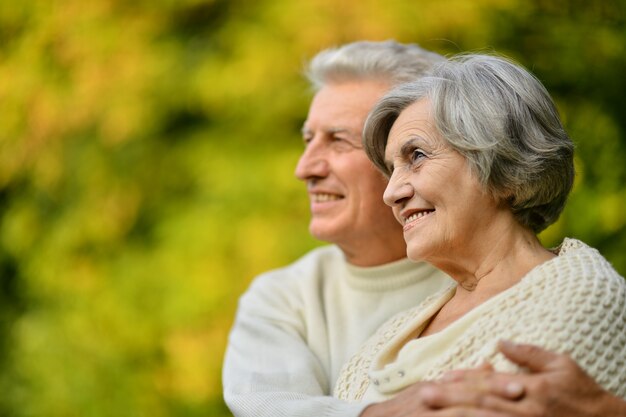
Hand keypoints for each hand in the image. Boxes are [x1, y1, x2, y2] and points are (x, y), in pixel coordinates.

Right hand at [359, 363, 517, 416]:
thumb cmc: (405, 409)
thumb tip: (489, 363)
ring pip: (458, 411)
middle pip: (466, 394)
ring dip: (483, 411)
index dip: (495, 384)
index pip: (469, 383)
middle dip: (494, 393)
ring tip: (505, 411)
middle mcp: (430, 396)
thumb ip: (460, 380)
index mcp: (436, 387)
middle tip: (521, 393)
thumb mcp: (429, 390)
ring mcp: (425, 412)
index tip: (523, 386)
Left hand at [418, 341, 625, 416]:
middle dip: (451, 399)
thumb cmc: (583, 393)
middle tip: (424, 395)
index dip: (464, 379)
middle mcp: (524, 409)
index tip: (442, 376)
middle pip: (481, 403)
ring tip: (433, 413)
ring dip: (457, 416)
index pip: (490, 382)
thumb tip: (501, 342)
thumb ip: (529, 354)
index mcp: (530, 387)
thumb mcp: (562, 364)